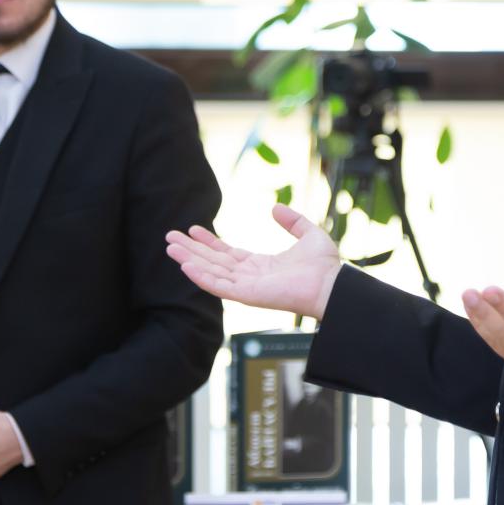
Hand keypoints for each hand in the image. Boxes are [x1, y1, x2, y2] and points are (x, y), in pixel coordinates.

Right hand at [165, 205, 341, 320]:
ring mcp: (247, 288)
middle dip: (191, 250)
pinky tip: (185, 266)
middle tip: (169, 237)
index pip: (227, 254)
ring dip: (189, 261)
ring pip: (211, 273)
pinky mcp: (247, 296)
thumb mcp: (308, 234)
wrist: (334, 285)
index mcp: (261, 266)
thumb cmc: (326, 267)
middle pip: (213, 262)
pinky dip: (200, 277)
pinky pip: (218, 287)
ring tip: (170, 248)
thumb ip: (292, 221)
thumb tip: (275, 208)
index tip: (192, 229)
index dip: (209, 242)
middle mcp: (250, 278)